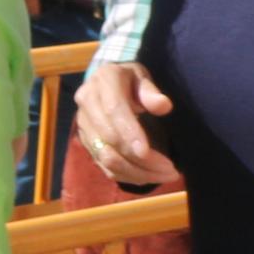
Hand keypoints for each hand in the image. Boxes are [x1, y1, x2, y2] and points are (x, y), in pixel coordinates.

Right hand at [75, 57, 183, 189]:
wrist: (105, 82)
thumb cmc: (129, 80)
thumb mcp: (142, 77)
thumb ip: (151, 91)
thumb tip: (163, 105)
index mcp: (103, 81)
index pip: (114, 110)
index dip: (129, 132)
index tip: (146, 152)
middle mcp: (87, 104)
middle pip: (110, 139)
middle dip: (140, 158)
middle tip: (169, 169)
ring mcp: (84, 126)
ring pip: (106, 157)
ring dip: (136, 172)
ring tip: (164, 175)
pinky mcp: (86, 143)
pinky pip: (105, 166)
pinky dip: (127, 176)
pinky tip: (148, 177)